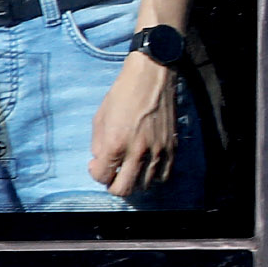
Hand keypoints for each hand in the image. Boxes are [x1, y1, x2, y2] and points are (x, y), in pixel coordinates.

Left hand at [89, 52, 183, 197]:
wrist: (152, 77)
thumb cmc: (122, 94)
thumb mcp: (100, 118)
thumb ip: (98, 144)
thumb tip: (101, 159)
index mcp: (116, 143)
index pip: (102, 176)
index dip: (96, 173)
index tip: (96, 163)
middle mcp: (137, 151)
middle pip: (124, 189)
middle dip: (113, 185)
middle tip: (112, 174)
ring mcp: (157, 151)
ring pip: (145, 185)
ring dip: (134, 180)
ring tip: (130, 168)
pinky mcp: (171, 147)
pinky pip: (164, 175)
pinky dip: (153, 176)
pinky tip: (147, 165)